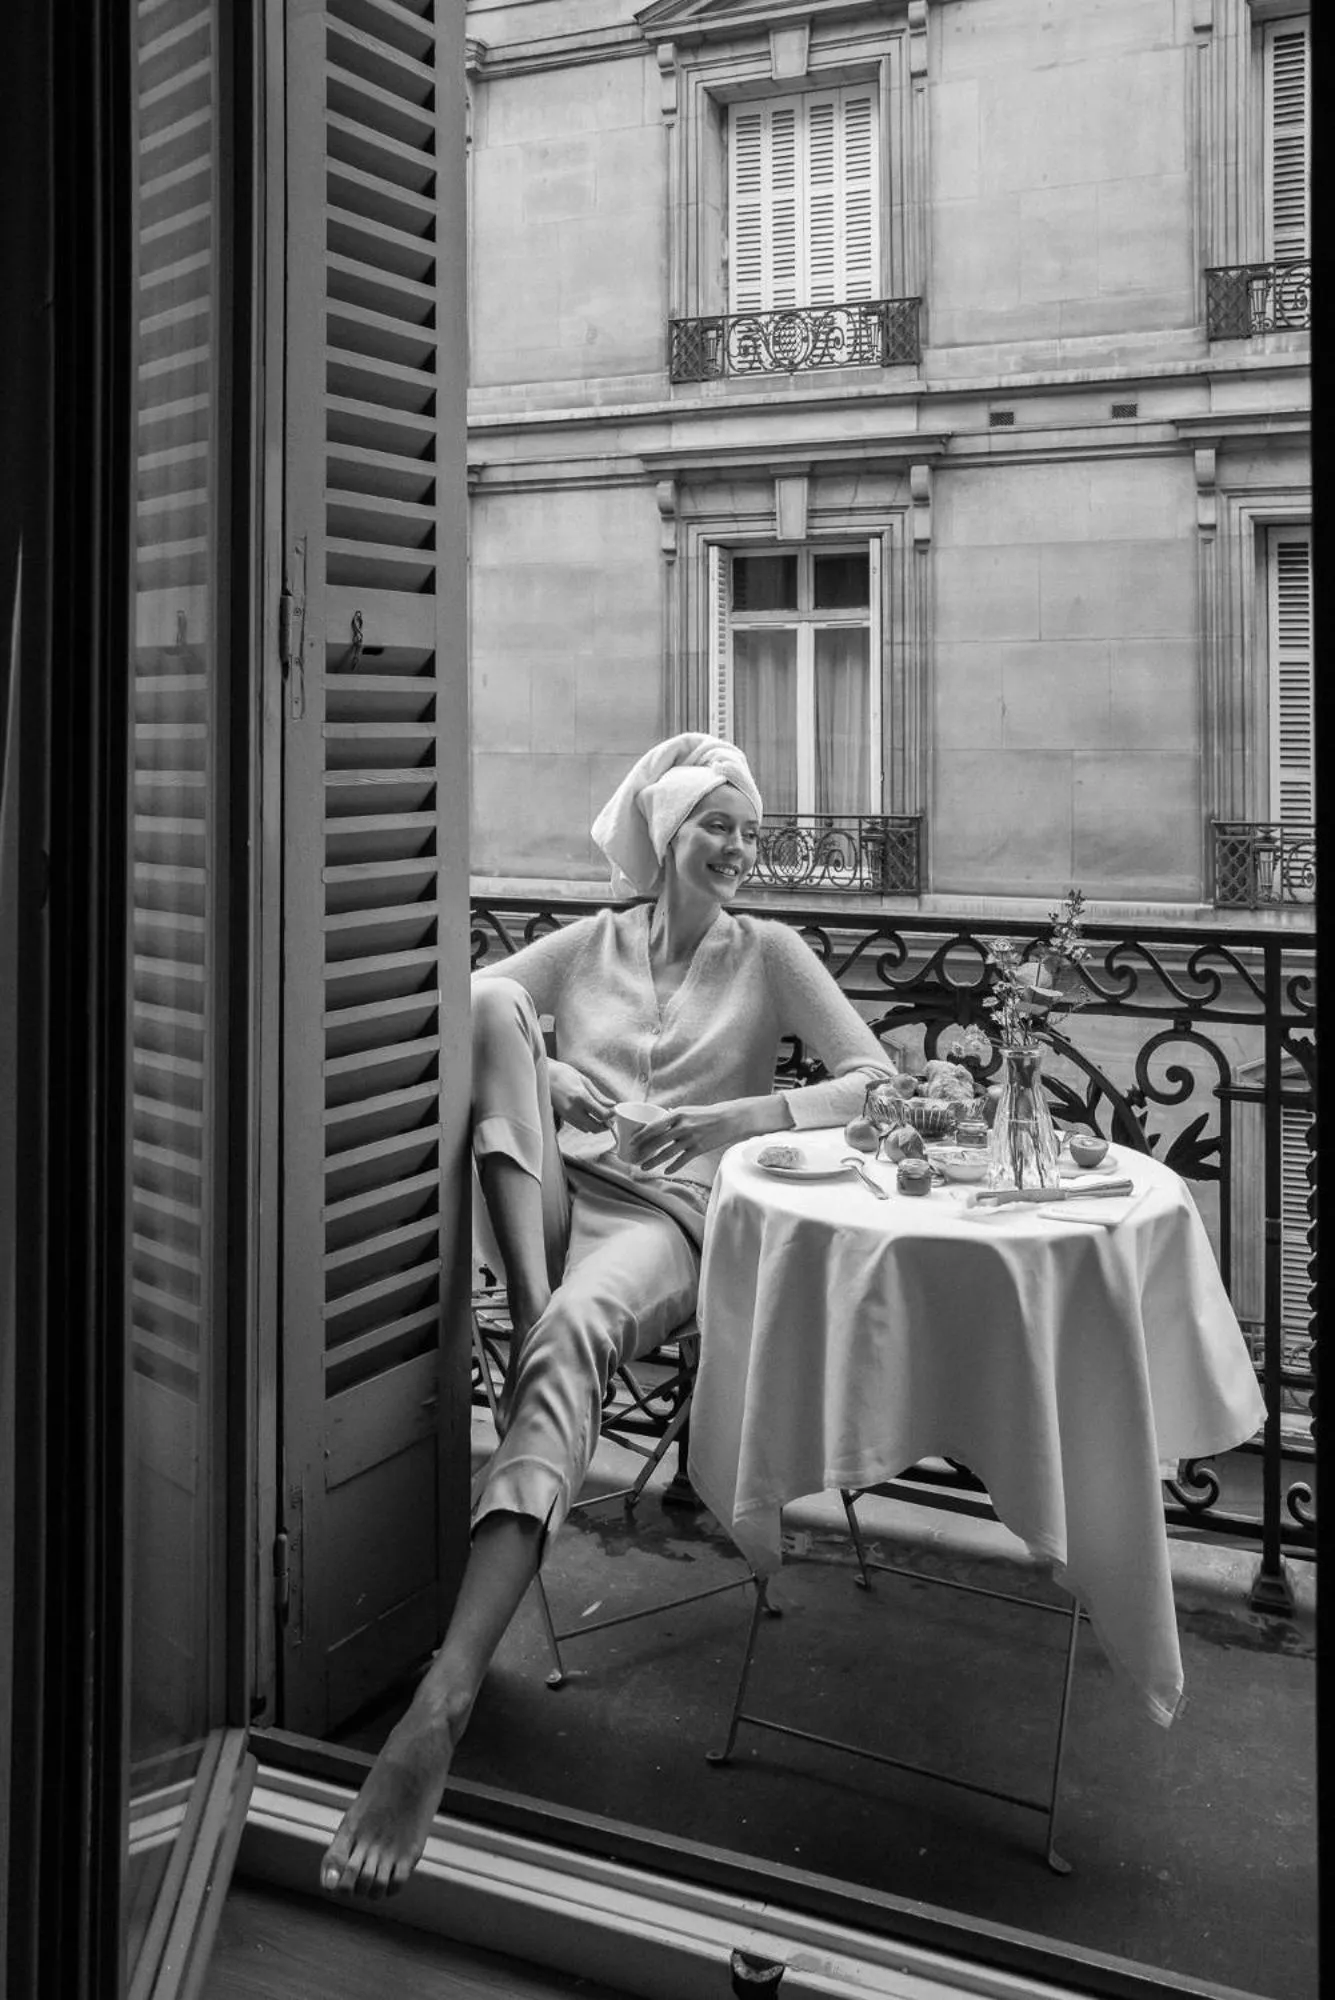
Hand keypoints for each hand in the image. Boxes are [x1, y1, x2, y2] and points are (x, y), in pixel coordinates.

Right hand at [546, 1059, 615, 1133]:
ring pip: (587, 1129)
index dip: (611, 1115)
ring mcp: (567, 1115)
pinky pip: (579, 1126)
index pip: (602, 1115)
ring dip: (596, 1125)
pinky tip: (589, 1115)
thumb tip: (612, 1105)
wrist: (545, 1076)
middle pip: (595, 1127)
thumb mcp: (585, 1081)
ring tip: (600, 1115)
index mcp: (581, 1097)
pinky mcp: (563, 1117)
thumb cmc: (564, 1074)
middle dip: (605, 1125)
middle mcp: (573, 1109)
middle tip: (610, 1118)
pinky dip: (587, 1124)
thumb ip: (599, 1096)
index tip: (615, 1111)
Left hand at [625, 1101, 757, 1175]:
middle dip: (643, 1151)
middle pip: (657, 1141)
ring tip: (644, 1167)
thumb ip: (673, 1116)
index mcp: (677, 1115)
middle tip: (633, 1157)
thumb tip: (659, 1118)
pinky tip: (666, 1171)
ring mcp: (690, 1138)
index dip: (640, 1135)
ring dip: (653, 1162)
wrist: (728, 1119)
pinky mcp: (698, 1148)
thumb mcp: (688, 1110)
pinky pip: (682, 1160)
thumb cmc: (706, 1114)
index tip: (631, 1142)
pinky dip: (673, 1167)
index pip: (653, 1126)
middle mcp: (682, 1126)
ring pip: (667, 1153)